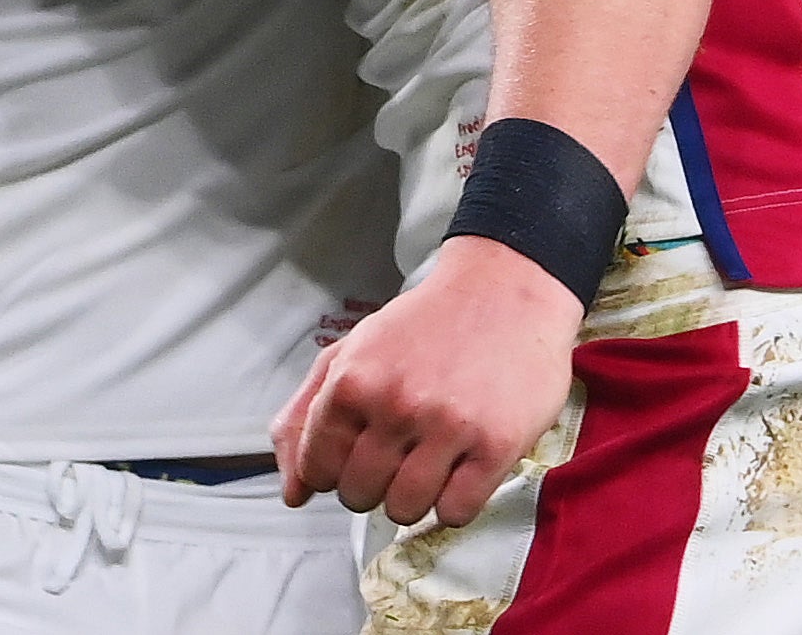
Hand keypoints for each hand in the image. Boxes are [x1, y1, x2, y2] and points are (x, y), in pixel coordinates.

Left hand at [272, 236, 582, 526]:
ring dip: (415, 495)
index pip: (317, 468)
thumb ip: (306, 415)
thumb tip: (292, 493)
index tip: (359, 450)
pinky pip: (455, 513)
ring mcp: (448, 426)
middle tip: (400, 450)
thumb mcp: (353, 349)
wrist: (509, 288)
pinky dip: (455, 503)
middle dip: (374, 482)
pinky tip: (462, 468)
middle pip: (358, 495)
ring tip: (432, 460)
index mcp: (353, 379)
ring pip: (404, 510)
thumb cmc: (429, 324)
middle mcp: (396, 403)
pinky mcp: (496, 446)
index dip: (335, 467)